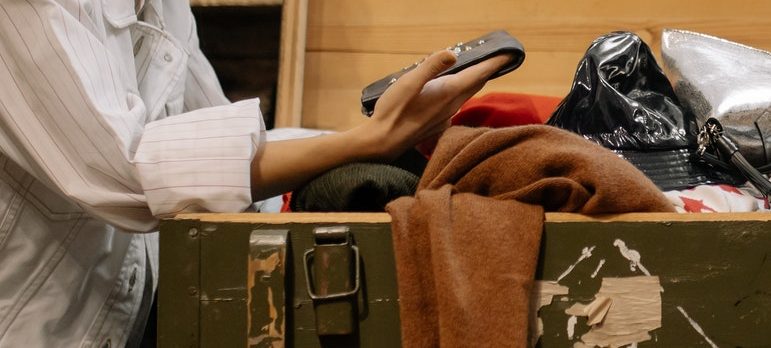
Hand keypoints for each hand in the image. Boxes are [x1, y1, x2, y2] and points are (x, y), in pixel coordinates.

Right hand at [363, 49, 513, 159]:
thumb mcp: (408, 82)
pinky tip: (452, 92)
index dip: (494, 64)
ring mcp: (445, 117)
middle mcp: (451, 106)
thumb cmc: (393, 111)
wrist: (382, 143)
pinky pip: (455, 105)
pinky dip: (460, 93)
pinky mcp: (437, 124)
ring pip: (466, 96)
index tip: (509, 55)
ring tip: (479, 71)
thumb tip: (453, 53)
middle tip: (499, 60)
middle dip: (488, 71)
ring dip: (475, 82)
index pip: (477, 75)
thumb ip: (431, 66)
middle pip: (475, 85)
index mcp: (447, 93)